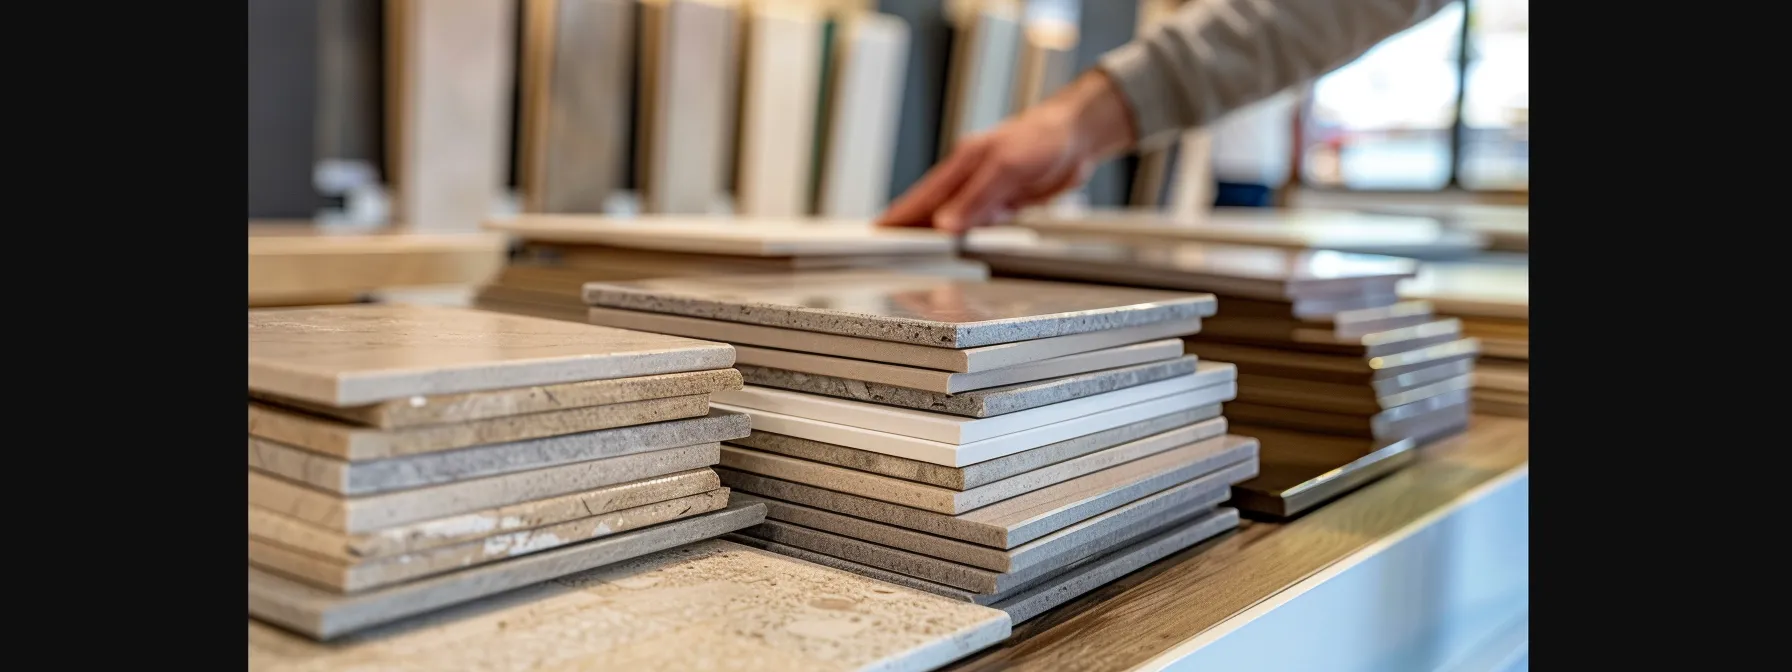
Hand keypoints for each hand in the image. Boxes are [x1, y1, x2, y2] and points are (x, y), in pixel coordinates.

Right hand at [878, 71, 1136, 232]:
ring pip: (953, 222)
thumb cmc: (1042, 138)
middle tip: (882, 252)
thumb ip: (976, 197)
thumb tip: (945, 224)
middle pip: (930, 213)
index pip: (920, 198)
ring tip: (911, 258)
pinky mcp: (1004, 204)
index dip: (896, 218)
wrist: (1077, 136)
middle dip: (907, 232)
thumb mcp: (1006, 166)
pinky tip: (955, 250)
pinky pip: (978, 226)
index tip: (874, 234)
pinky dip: (964, 240)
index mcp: (961, 165)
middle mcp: (969, 180)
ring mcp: (986, 193)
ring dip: (934, 240)